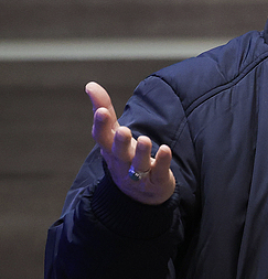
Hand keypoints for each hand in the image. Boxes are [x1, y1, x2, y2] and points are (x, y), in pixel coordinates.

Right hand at [86, 81, 175, 204]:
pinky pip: (158, 172)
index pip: (101, 137)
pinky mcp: (156, 181)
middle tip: (123, 130)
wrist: (138, 194)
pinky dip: (162, 161)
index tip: (101, 111)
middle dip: (120, 142)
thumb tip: (90, 85)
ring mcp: (138, 174)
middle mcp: (121, 162)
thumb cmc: (123, 155)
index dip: (100, 125)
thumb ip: (104, 109)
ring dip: (140, 152)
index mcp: (109, 148)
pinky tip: (165, 149)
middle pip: (118, 152)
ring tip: (143, 139)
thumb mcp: (112, 133)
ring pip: (138, 165)